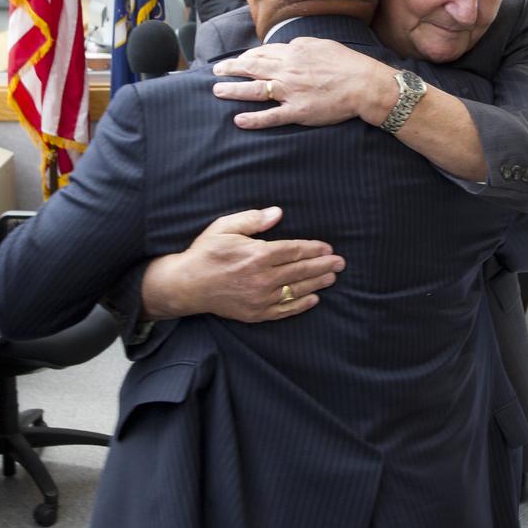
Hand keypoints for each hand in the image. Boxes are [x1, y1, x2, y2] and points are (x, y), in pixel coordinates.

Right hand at [141, 207, 344, 321]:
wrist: (187, 286)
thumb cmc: (205, 253)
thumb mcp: (224, 227)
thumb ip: (253, 220)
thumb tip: (278, 213)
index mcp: (257, 255)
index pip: (294, 251)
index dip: (314, 249)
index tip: (327, 248)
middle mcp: (262, 278)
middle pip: (300, 271)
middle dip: (323, 266)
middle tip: (340, 263)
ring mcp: (260, 298)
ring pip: (296, 290)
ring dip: (317, 283)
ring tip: (332, 277)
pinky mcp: (255, 313)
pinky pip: (284, 310)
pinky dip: (301, 305)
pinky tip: (313, 299)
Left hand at [211, 38, 395, 129]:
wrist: (364, 84)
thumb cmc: (347, 64)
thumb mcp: (322, 45)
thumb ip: (301, 46)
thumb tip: (287, 47)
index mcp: (294, 52)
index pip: (264, 53)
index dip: (248, 57)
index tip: (238, 61)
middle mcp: (288, 70)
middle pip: (253, 67)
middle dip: (231, 68)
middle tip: (216, 71)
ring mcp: (291, 91)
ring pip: (255, 90)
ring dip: (233, 90)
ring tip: (217, 91)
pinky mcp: (297, 111)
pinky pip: (271, 116)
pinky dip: (253, 119)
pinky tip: (238, 120)